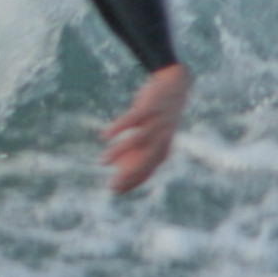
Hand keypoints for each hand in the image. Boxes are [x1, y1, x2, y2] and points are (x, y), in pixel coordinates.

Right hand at [101, 63, 190, 195]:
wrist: (175, 85)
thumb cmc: (159, 116)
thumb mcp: (151, 135)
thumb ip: (138, 152)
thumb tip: (119, 168)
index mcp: (163, 149)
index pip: (148, 171)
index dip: (132, 182)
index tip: (114, 191)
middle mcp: (162, 138)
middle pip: (146, 160)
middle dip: (128, 175)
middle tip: (111, 186)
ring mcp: (156, 122)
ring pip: (137, 141)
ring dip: (119, 152)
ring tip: (102, 161)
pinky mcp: (149, 107)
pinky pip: (132, 119)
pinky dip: (118, 128)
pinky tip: (104, 136)